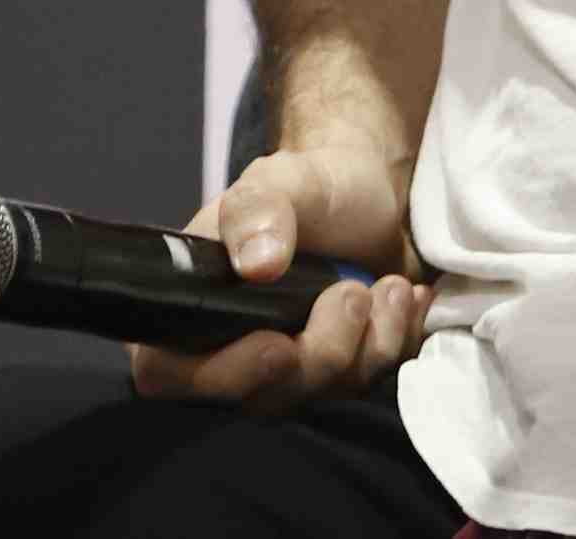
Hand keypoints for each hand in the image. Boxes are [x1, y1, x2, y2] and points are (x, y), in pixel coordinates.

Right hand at [124, 145, 428, 414]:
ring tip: (385, 284)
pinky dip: (395, 341)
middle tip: (350, 292)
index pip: (173, 373)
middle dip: (320, 350)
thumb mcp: (280, 180)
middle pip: (263, 396)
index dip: (222, 374)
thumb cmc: (312, 185)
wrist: (372, 191)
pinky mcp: (343, 371)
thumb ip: (259, 211)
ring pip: (325, 392)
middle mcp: (234, 348)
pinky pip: (371, 382)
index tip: (279, 346)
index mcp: (194, 306)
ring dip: (367, 340)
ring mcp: (293, 367)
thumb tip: (257, 266)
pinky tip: (402, 296)